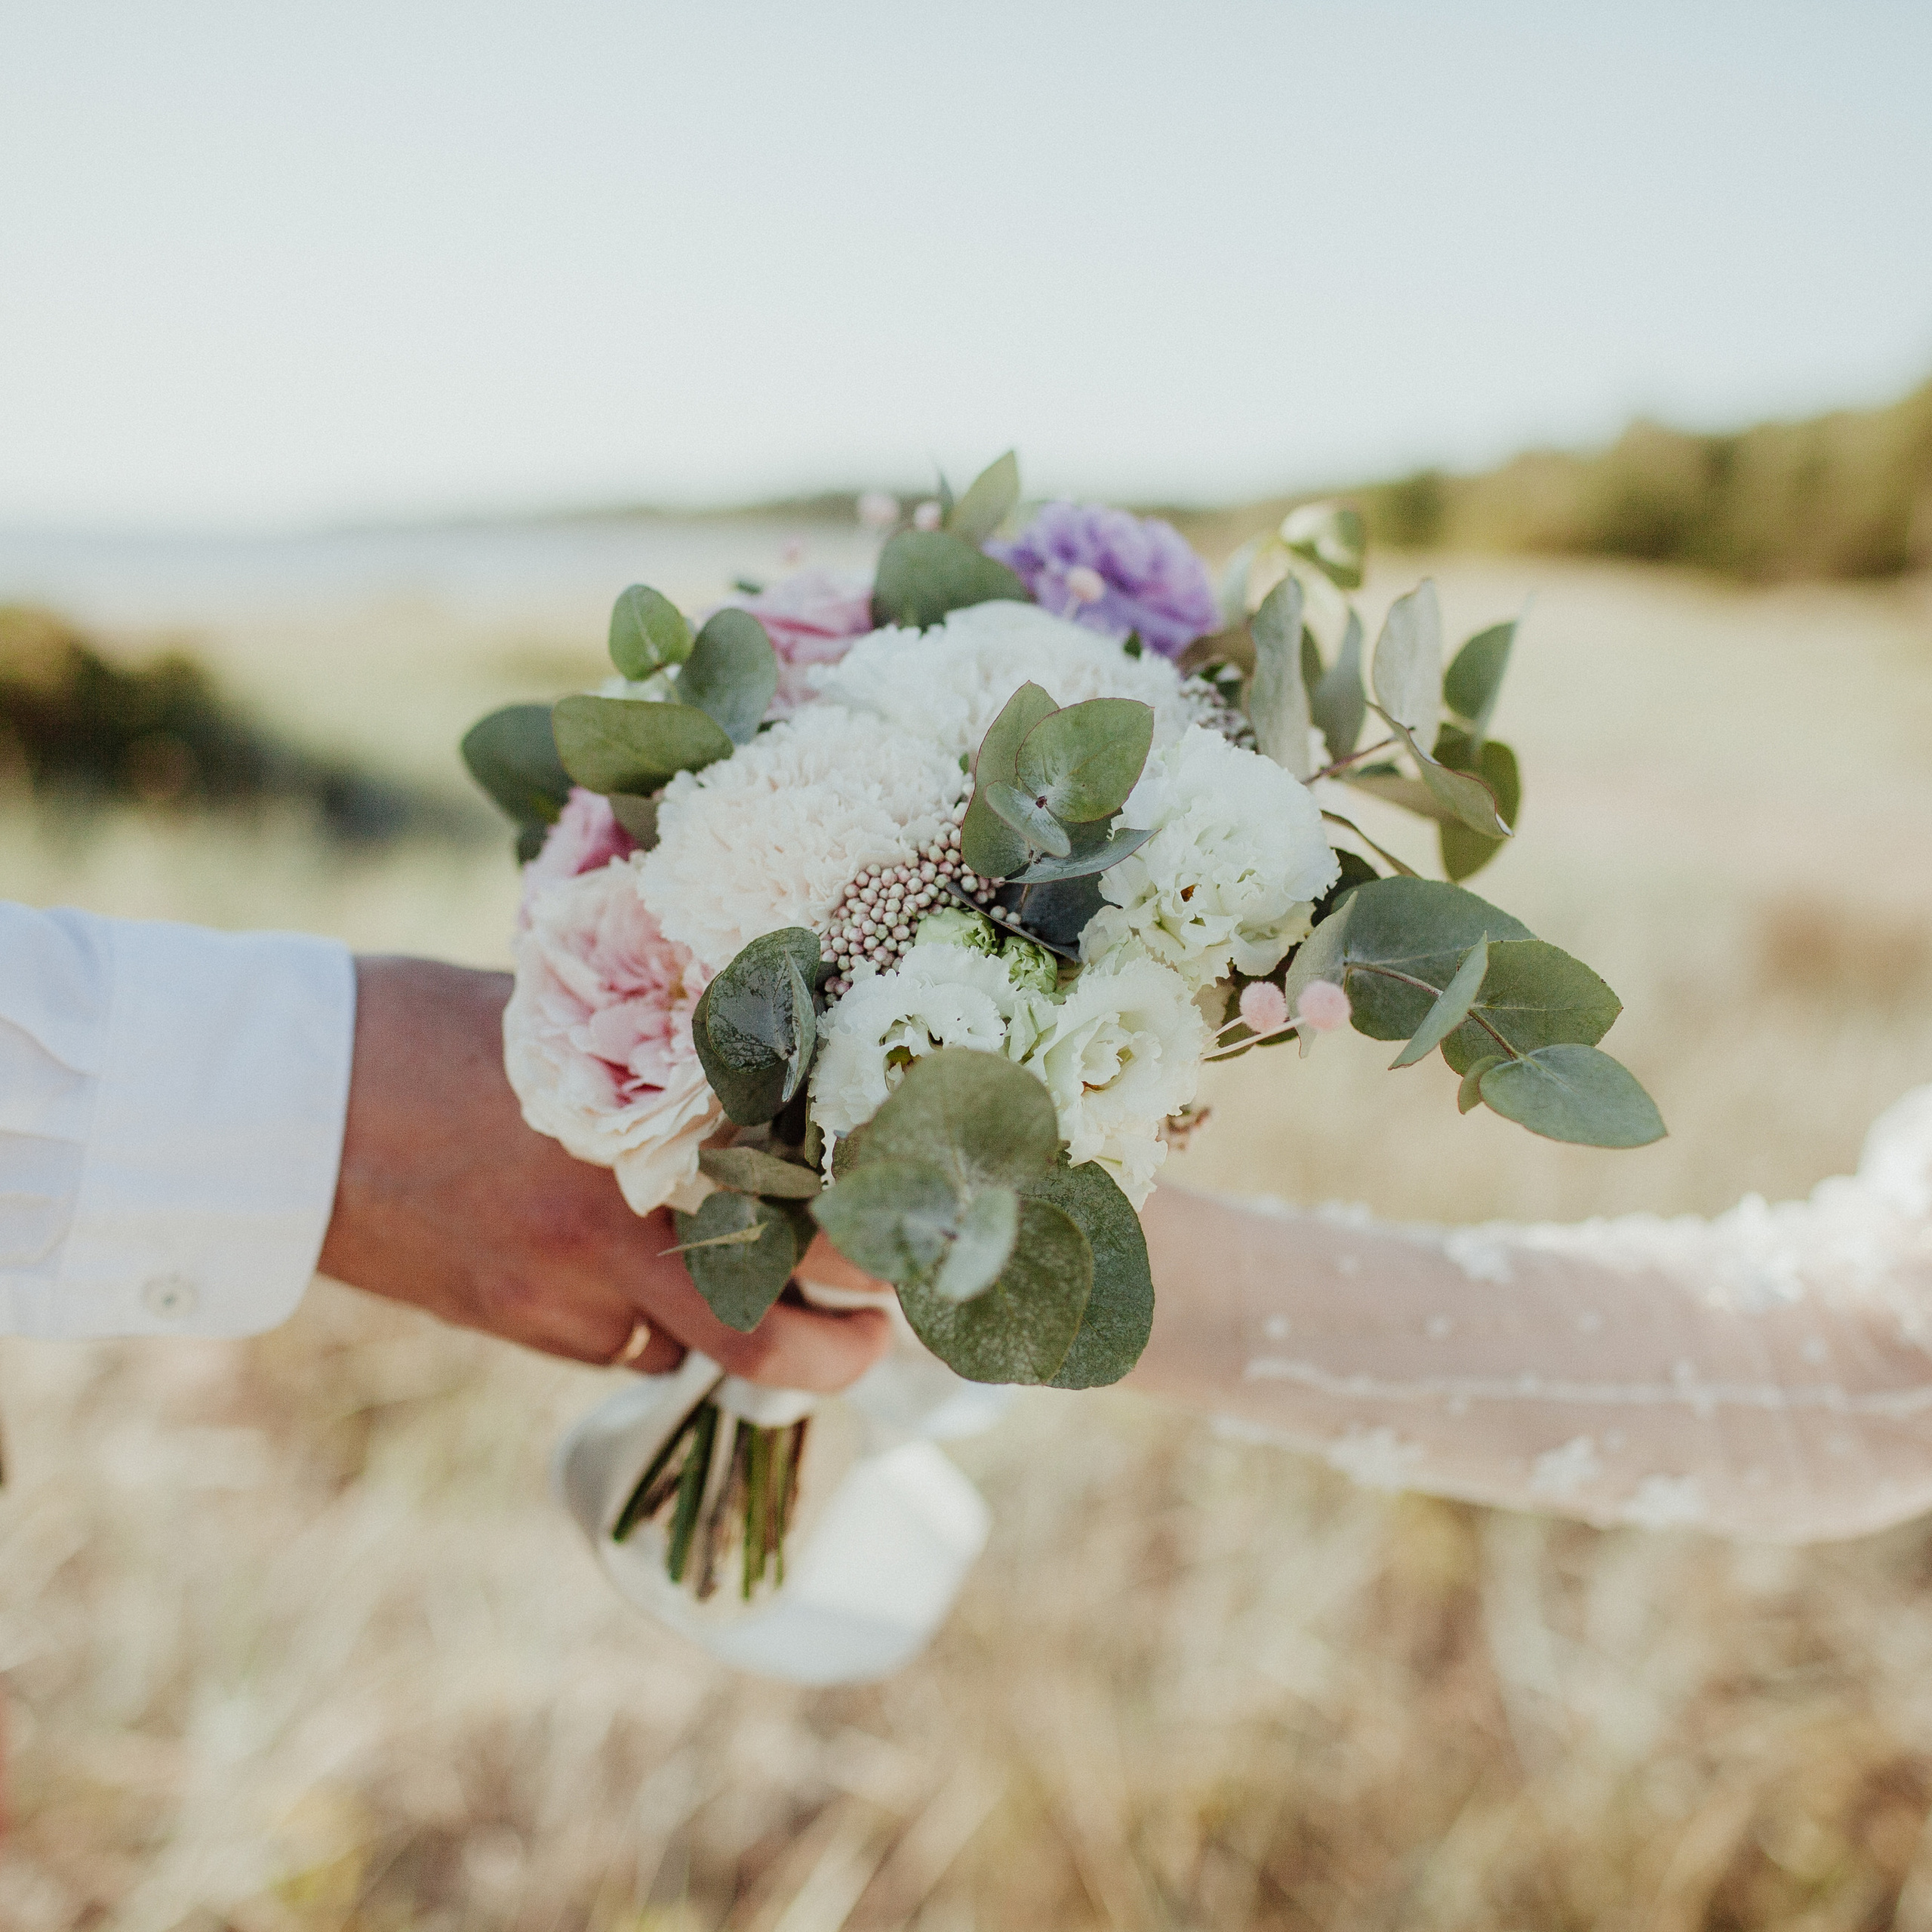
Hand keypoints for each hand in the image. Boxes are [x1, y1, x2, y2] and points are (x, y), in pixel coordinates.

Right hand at [317, 957, 891, 1390]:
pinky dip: (664, 1325)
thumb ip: (680, 1062)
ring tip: (807, 1317)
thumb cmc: (447, 1024)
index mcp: (667, 1121)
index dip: (886, 1250)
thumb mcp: (583, 1018)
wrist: (295, 1099)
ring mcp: (578, 1291)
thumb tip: (777, 1081)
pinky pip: (633, 1347)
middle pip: (781, 1341)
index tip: (924, 1243)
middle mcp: (634, 1221)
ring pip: (710, 1355)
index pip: (818, 1208)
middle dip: (848, 1352)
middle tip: (881, 1322)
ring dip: (766, 1348)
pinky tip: (657, 1276)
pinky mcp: (530, 1326)